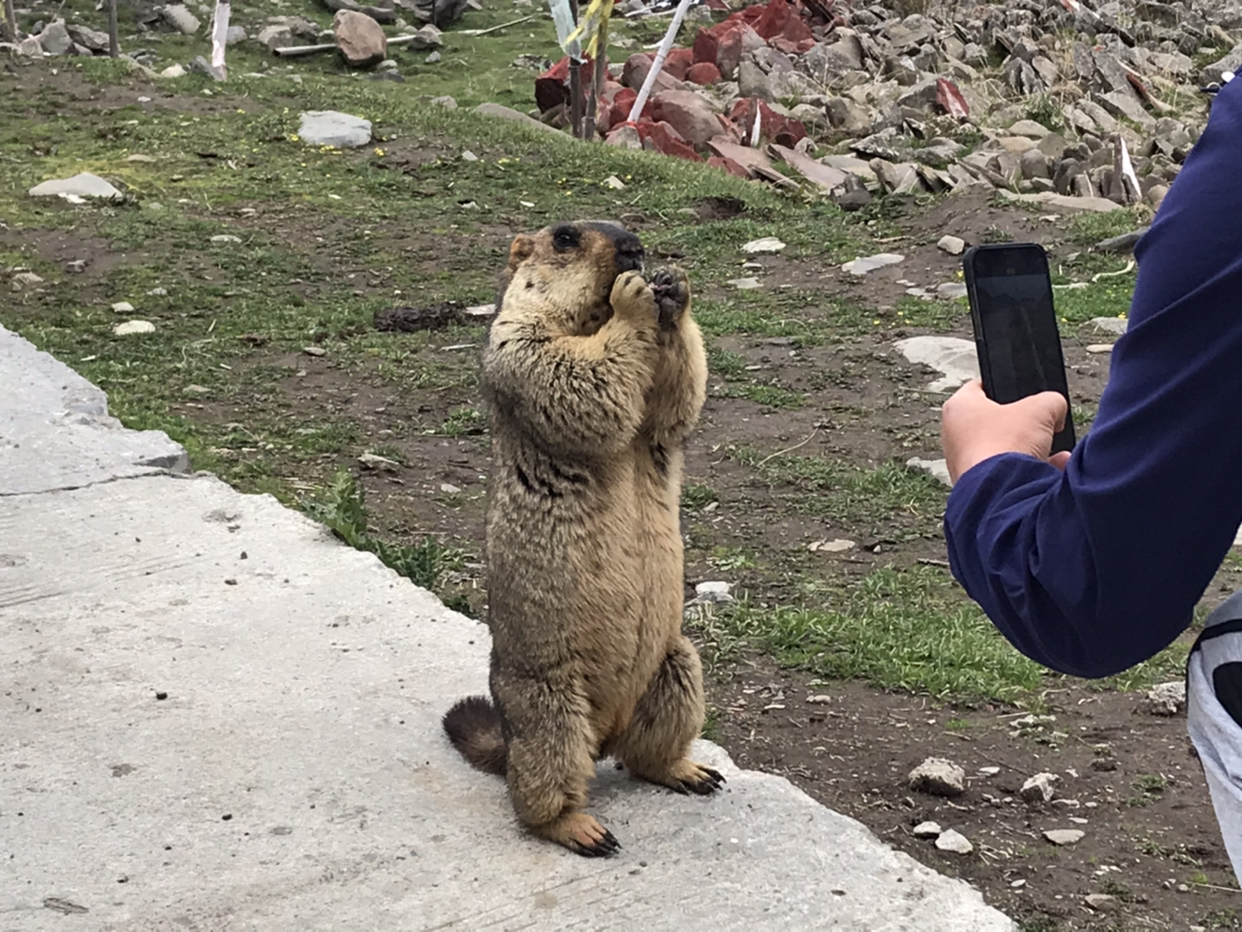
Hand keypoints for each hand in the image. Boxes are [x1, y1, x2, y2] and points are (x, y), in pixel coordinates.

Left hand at [941, 379, 1071, 483]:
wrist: (1000, 493)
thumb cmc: (1006, 445)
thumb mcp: (1041, 409)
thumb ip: (1051, 401)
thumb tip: (1055, 410)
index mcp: (958, 407)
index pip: (980, 386)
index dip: (1005, 386)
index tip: (1021, 392)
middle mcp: (954, 435)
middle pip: (996, 422)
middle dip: (1023, 425)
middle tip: (1041, 424)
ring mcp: (964, 463)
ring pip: (1004, 450)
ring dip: (1031, 451)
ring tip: (1053, 451)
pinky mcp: (976, 486)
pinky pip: (1007, 474)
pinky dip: (1029, 472)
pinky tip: (1053, 469)